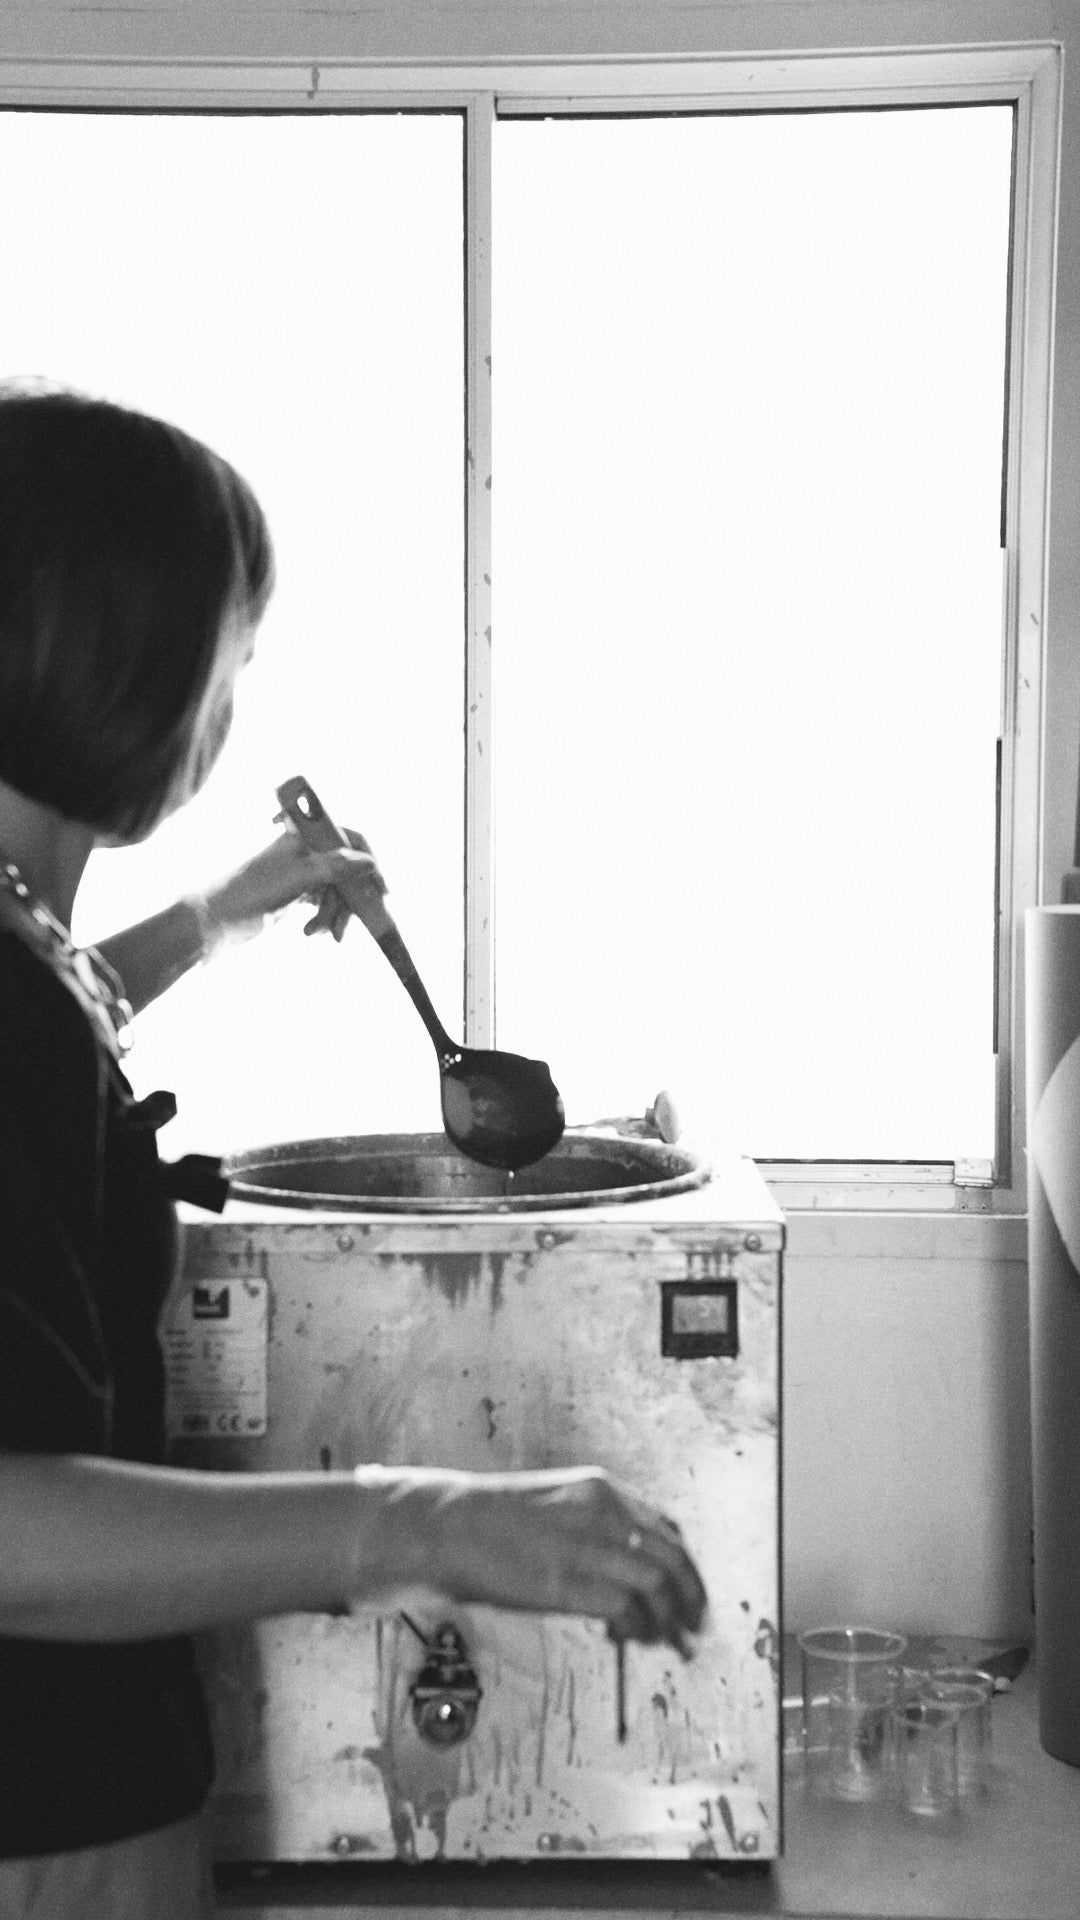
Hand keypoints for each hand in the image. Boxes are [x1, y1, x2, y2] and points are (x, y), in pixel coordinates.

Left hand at [201, 829, 385, 948]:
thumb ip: (339, 867)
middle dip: (349, 900)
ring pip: (337, 892)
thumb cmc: (255, 888)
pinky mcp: (296, 894)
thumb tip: (371, 863)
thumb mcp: (302, 875)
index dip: (369, 863)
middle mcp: (307, 850)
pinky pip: (324, 905)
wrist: (218, 917)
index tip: (381, 890)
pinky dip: (323, 919)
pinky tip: (312, 931)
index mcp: (306, 835)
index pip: (351, 840)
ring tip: (319, 932)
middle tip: (349, 925)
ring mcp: (302, 873)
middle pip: (347, 871)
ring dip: (334, 914)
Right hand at [371, 1466, 707, 1655]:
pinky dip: (636, 1628)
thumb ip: (593, 1528)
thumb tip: (626, 1571)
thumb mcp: (555, 1506)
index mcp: (600, 1490)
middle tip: (692, 1626)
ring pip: (658, 1584)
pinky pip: (626, 1609)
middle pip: (672, 1557)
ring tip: (660, 1640)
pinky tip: (623, 1637)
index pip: (667, 1528)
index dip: (685, 1566)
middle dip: (690, 1597)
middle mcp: (602, 1512)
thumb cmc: (490, 1520)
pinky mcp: (566, 1581)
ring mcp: (584, 1546)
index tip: (688, 1593)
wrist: (445, 1525)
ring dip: (667, 1619)